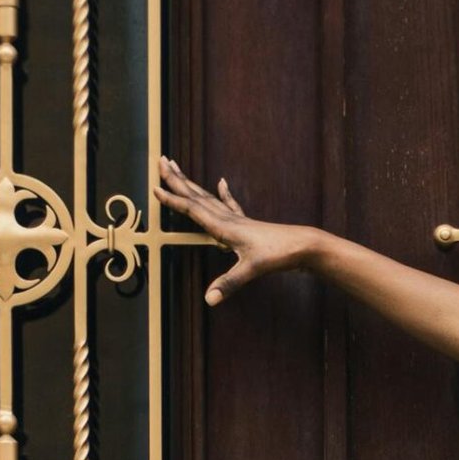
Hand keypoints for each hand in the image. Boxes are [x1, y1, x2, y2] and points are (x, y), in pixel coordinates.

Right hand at [152, 155, 316, 304]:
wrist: (304, 246)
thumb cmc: (279, 255)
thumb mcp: (252, 270)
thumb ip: (229, 283)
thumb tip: (209, 299)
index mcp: (224, 227)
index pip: (193, 209)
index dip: (172, 200)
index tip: (154, 188)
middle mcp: (228, 218)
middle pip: (197, 195)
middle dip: (177, 179)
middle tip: (161, 160)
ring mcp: (238, 219)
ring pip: (208, 197)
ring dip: (191, 184)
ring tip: (178, 168)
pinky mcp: (248, 224)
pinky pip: (231, 204)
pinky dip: (223, 193)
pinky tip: (222, 182)